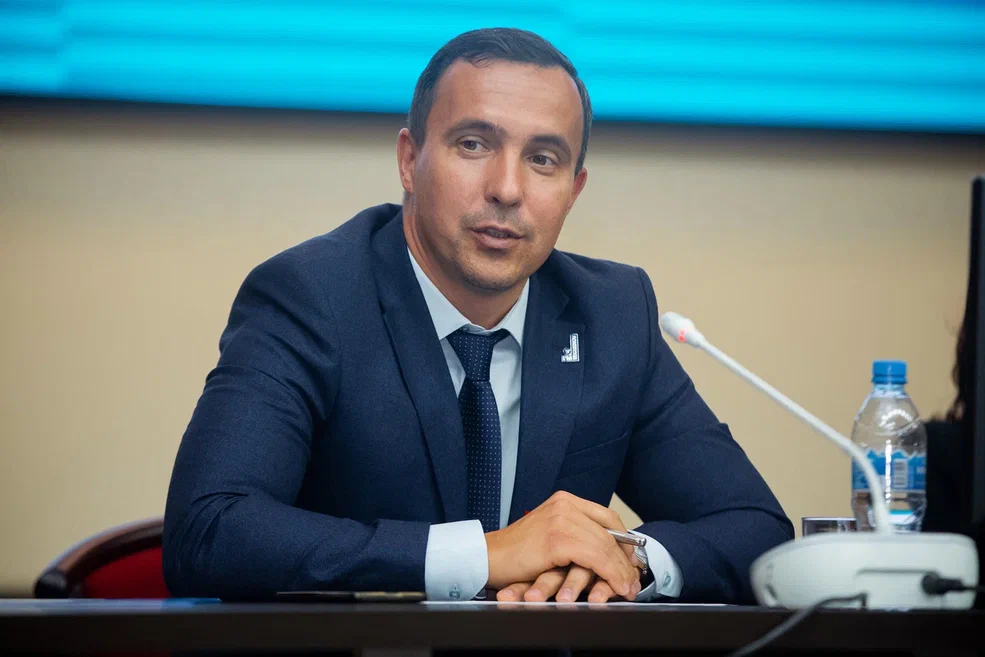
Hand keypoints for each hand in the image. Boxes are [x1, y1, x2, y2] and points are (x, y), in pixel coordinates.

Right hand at [485, 491, 639, 598]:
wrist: (486, 557)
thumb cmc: (516, 553)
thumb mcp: (549, 535)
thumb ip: (574, 535)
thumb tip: (605, 553)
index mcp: (565, 501)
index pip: (607, 517)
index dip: (624, 541)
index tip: (632, 562)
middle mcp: (565, 505)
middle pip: (609, 533)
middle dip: (626, 560)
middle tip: (635, 580)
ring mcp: (561, 520)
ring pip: (605, 546)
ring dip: (621, 571)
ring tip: (628, 588)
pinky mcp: (557, 540)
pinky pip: (594, 557)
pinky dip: (609, 574)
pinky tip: (615, 586)